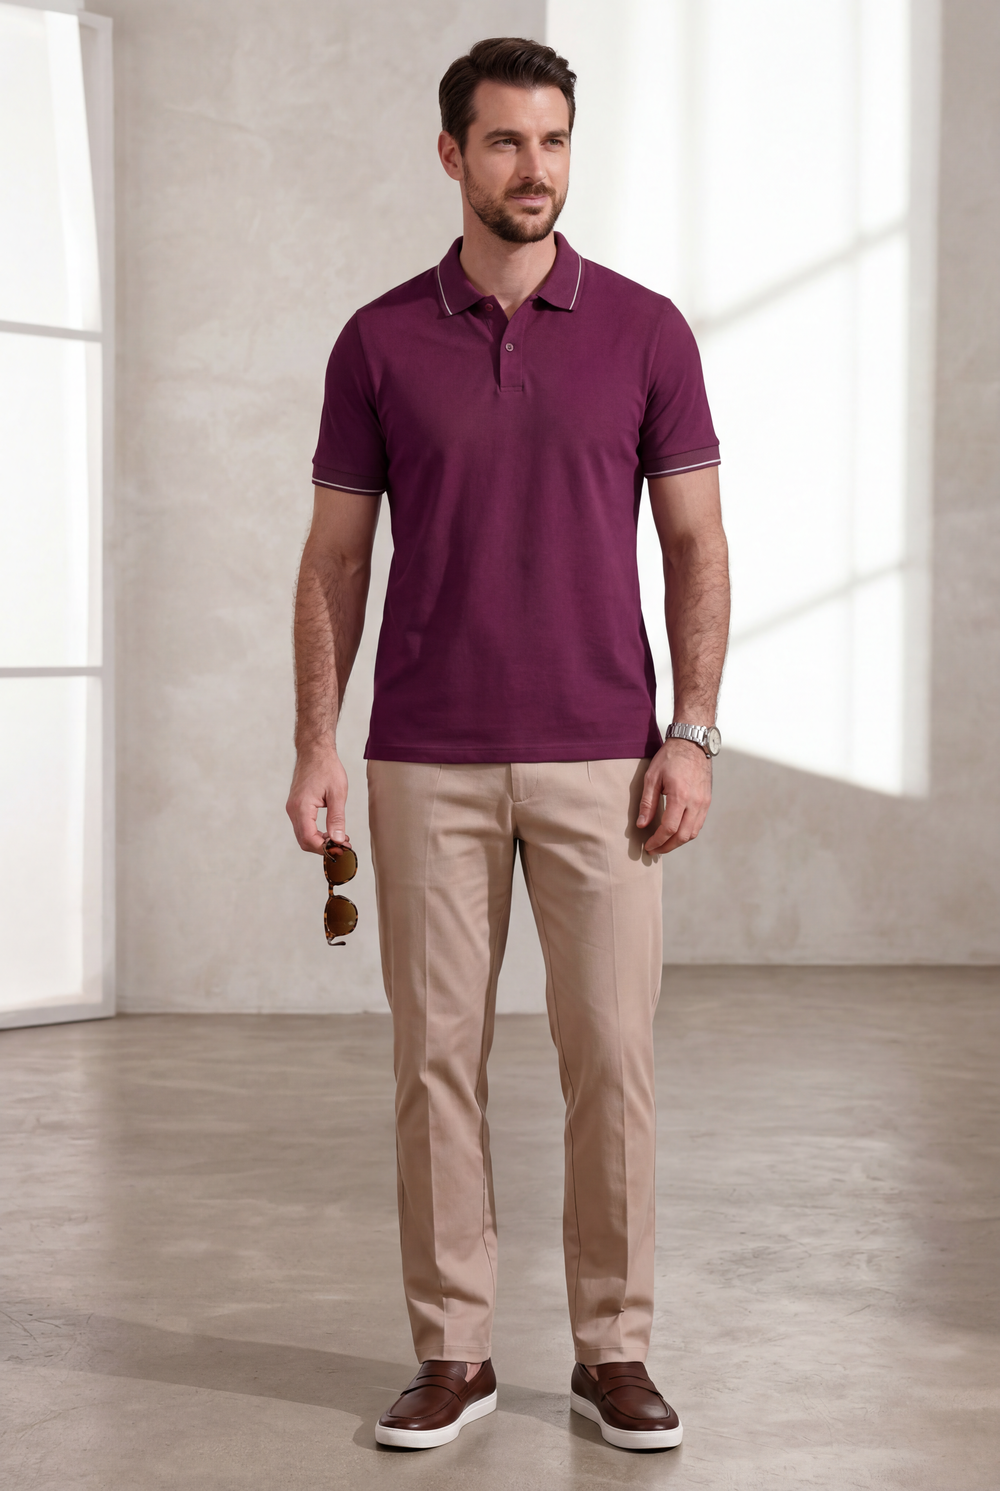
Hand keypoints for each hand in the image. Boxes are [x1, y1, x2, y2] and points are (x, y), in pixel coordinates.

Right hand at [286, 747, 350, 854]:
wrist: (314, 751)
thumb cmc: (326, 767)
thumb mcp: (337, 794)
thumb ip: (337, 818)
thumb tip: (338, 839)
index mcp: (302, 807)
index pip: (308, 838)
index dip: (324, 848)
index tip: (341, 849)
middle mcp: (293, 809)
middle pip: (304, 840)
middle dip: (322, 847)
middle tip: (342, 846)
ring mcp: (292, 808)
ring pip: (302, 835)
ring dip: (319, 841)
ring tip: (339, 838)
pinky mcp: (295, 806)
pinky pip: (302, 826)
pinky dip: (314, 833)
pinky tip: (329, 831)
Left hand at [637, 738, 712, 854]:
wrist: (692, 743)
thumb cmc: (670, 757)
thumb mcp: (652, 777)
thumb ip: (647, 803)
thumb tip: (642, 824)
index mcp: (680, 796)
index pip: (669, 828)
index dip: (657, 841)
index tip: (648, 846)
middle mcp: (695, 802)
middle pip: (682, 836)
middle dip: (667, 847)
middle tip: (654, 850)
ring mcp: (704, 802)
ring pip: (692, 833)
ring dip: (677, 842)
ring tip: (663, 844)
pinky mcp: (707, 801)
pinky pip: (698, 824)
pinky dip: (686, 833)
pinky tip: (675, 832)